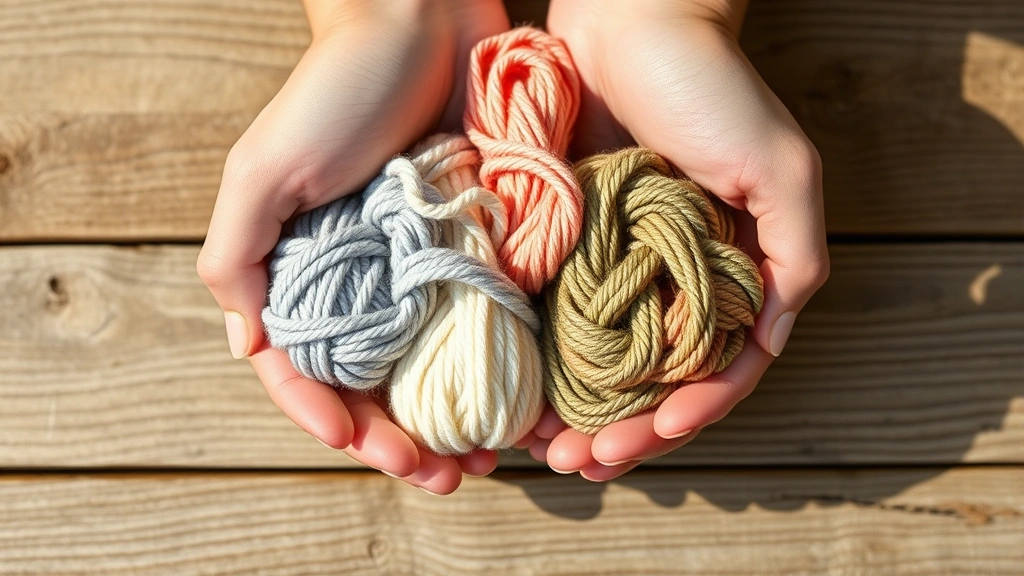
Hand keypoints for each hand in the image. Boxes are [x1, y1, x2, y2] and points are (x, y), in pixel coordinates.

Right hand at [196, 0, 509, 493]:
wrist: (424, 20)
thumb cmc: (337, 88)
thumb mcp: (266, 168)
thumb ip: (240, 254)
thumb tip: (248, 344)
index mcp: (307, 269)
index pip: (308, 368)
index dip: (331, 419)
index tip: (368, 449)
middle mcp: (365, 279)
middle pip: (378, 383)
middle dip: (404, 439)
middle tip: (444, 476)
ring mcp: (423, 268)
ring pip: (435, 365)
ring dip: (456, 418)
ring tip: (487, 458)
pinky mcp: (476, 246)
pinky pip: (485, 320)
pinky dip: (501, 366)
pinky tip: (524, 401)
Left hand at [527, 0, 829, 480]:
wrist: (629, 17)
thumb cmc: (708, 87)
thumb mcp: (780, 170)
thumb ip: (793, 256)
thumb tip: (772, 340)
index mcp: (728, 271)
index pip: (712, 369)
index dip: (684, 416)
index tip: (645, 441)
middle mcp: (671, 276)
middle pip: (647, 379)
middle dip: (617, 431)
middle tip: (576, 466)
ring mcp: (616, 261)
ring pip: (596, 359)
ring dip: (573, 410)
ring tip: (543, 450)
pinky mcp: (567, 238)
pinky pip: (554, 312)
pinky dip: (541, 356)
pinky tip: (519, 386)